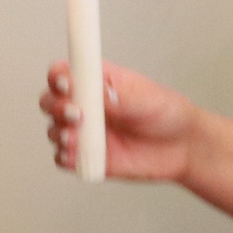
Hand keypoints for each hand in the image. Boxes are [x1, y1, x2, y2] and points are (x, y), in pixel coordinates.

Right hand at [40, 61, 195, 181]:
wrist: (182, 147)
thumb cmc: (166, 113)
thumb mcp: (147, 97)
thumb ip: (120, 95)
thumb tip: (98, 93)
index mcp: (96, 82)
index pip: (64, 73)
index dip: (58, 77)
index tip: (67, 84)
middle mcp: (85, 105)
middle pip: (50, 101)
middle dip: (56, 106)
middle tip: (78, 114)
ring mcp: (84, 132)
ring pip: (53, 129)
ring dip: (59, 132)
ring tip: (77, 137)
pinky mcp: (87, 156)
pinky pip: (63, 158)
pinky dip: (65, 157)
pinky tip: (77, 155)